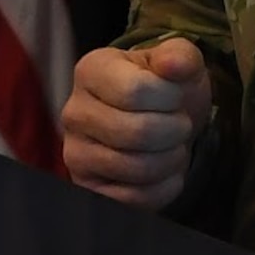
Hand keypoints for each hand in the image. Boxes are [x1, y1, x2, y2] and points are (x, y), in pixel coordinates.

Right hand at [60, 37, 213, 209]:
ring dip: (172, 159)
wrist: (159, 119)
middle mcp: (73, 112)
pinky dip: (163, 187)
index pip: (136, 91)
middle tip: (181, 124)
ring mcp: (75, 154)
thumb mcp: (179, 61)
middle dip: (176, 130)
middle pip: (137, 132)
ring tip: (174, 145)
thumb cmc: (166, 87)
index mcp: (90, 70)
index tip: (177, 95)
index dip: (170, 97)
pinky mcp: (88, 188)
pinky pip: (133, 199)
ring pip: (136, 168)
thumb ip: (179, 55)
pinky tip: (166, 170)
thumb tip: (172, 64)